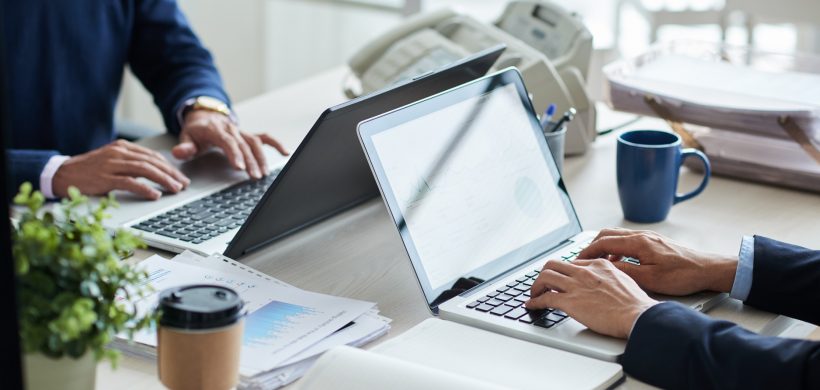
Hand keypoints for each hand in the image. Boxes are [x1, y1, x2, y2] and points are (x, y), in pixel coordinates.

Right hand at [53, 140, 189, 199]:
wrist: (62, 173)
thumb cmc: (89, 169)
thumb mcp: (112, 160)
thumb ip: (132, 161)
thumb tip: (157, 168)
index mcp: (122, 147)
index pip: (152, 156)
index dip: (169, 167)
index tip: (181, 177)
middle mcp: (118, 153)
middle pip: (152, 162)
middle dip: (171, 173)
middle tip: (184, 184)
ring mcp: (111, 165)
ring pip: (144, 170)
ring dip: (163, 180)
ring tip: (175, 189)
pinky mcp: (104, 178)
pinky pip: (129, 182)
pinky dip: (145, 188)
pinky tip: (155, 194)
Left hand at [172, 110, 287, 179]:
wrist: (205, 116)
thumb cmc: (196, 131)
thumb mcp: (186, 137)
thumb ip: (184, 146)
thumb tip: (180, 152)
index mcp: (216, 129)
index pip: (227, 141)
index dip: (234, 154)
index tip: (239, 167)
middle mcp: (232, 129)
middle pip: (244, 145)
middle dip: (250, 161)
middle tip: (254, 177)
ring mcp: (242, 131)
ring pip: (255, 143)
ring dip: (261, 158)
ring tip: (263, 173)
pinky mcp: (249, 134)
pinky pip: (265, 137)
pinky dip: (276, 144)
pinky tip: (285, 153)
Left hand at [525, 259, 657, 338]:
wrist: (637, 315)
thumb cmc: (634, 304)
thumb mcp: (624, 280)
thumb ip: (610, 278)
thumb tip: (604, 284)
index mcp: (598, 265)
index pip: (572, 263)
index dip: (563, 272)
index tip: (560, 278)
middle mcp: (584, 272)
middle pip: (553, 265)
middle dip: (544, 274)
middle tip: (542, 284)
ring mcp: (576, 286)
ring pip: (545, 277)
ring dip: (536, 286)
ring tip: (534, 294)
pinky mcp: (570, 302)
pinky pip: (545, 298)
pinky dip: (535, 301)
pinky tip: (532, 305)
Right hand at [577, 228, 737, 295]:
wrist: (707, 269)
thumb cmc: (683, 275)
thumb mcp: (650, 278)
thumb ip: (625, 270)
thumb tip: (605, 267)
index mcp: (638, 242)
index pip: (603, 242)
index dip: (587, 251)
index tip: (577, 261)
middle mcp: (642, 235)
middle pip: (607, 234)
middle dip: (592, 246)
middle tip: (582, 260)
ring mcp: (649, 237)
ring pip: (617, 236)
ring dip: (604, 247)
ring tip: (597, 262)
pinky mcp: (654, 242)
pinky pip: (628, 241)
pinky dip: (617, 249)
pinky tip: (619, 262)